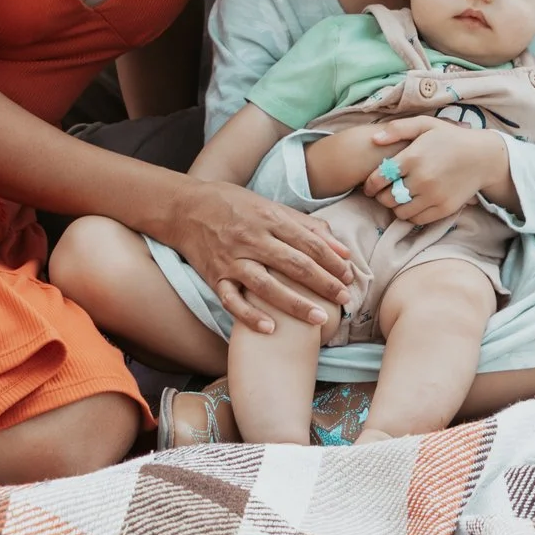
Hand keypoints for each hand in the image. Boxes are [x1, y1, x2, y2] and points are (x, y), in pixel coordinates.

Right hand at [161, 180, 353, 335]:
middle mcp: (251, 239)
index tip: (349, 276)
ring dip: (295, 303)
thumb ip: (306, 227)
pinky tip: (270, 328)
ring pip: (267, 285)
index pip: (307, 241)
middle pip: (294, 264)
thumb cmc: (234, 206)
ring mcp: (232, 260)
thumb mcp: (270, 207)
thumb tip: (342, 249)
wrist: (185, 208)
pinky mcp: (215, 277)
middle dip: (322, 283)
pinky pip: (232, 300)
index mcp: (268, 218)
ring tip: (319, 319)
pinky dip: (249, 315)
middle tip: (344, 299)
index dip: (331, 260)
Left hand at [363, 123, 503, 223]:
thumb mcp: (425, 124)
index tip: (369, 186)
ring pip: (400, 212)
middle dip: (381, 197)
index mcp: (413, 157)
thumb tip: (374, 139)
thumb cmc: (451, 138)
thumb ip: (398, 129)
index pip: (379, 179)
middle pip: (387, 198)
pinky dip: (410, 214)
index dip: (369, 185)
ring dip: (395, 207)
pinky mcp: (444, 209)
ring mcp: (434, 196)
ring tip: (398, 198)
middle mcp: (422, 179)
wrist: (483, 156)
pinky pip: (417, 219)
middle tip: (384, 192)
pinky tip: (413, 204)